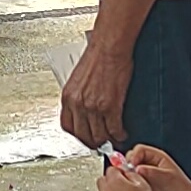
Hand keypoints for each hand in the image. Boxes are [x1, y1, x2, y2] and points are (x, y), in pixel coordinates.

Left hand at [57, 29, 132, 151]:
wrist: (109, 47)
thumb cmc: (97, 56)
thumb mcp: (79, 79)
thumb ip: (79, 96)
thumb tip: (84, 109)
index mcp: (68, 97)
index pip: (68, 127)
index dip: (79, 136)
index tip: (86, 137)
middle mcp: (78, 104)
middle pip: (83, 135)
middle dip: (94, 142)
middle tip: (102, 143)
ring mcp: (93, 107)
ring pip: (99, 136)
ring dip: (108, 140)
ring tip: (114, 139)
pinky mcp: (110, 106)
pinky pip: (114, 129)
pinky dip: (119, 135)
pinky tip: (122, 133)